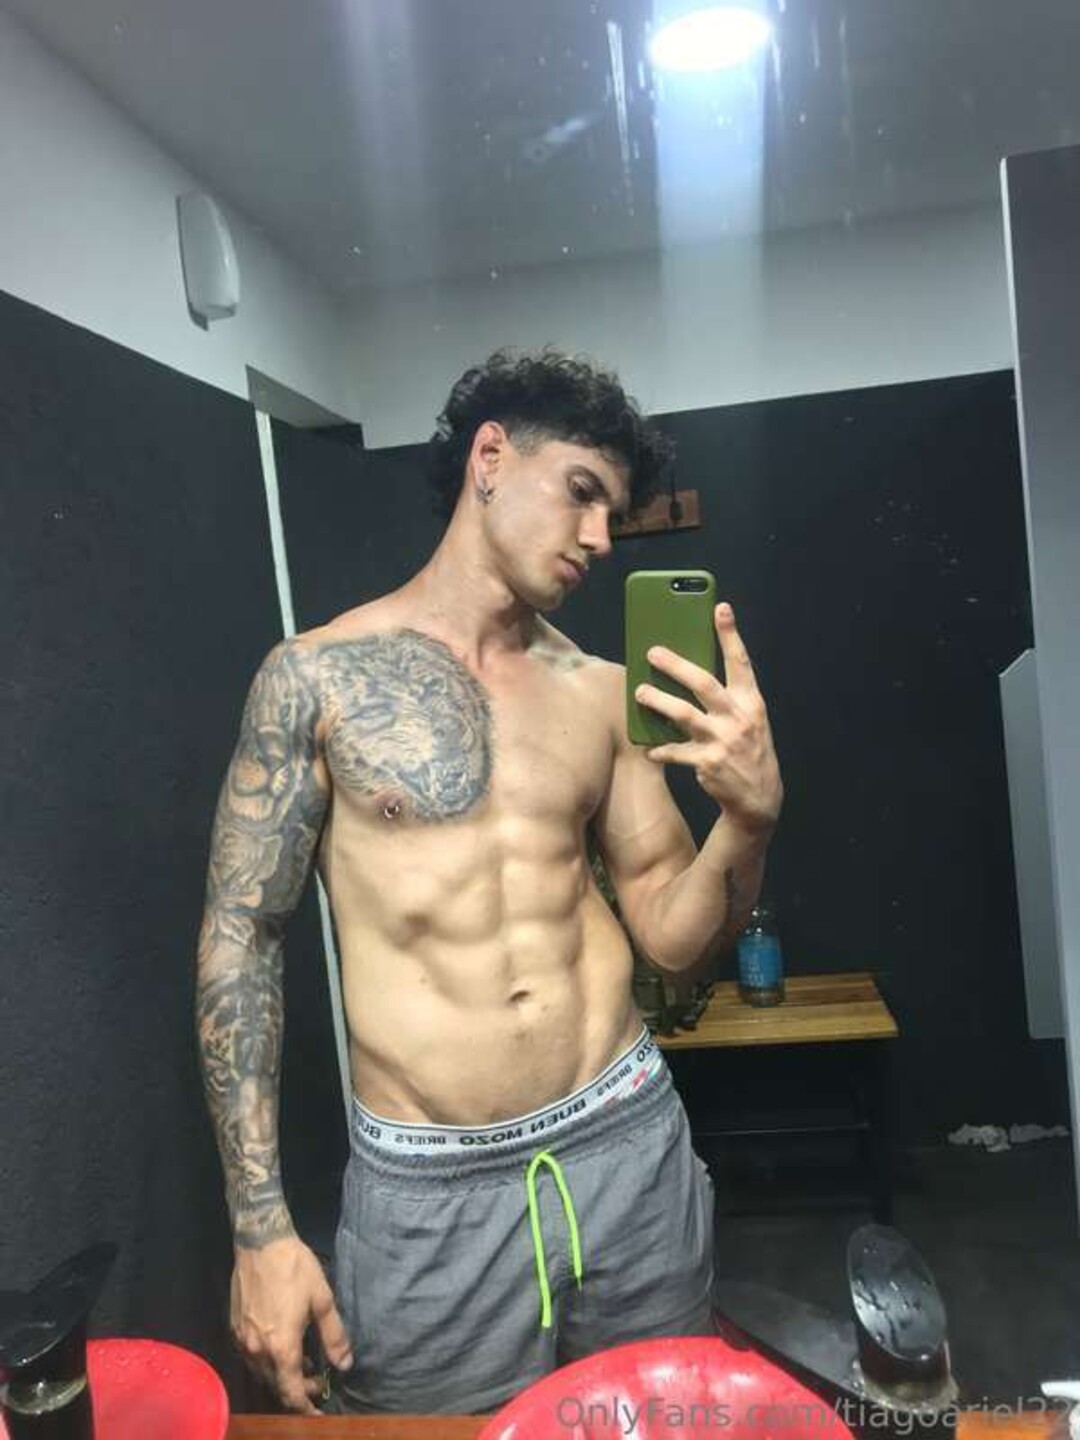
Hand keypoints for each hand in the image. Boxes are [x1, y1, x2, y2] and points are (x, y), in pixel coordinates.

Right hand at [230, 1236, 353, 1413]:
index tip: (319, 1413)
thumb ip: (334, 1337)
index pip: (291, 1393)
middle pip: (276, 1386)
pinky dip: (268, 1362)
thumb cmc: (296, 1268)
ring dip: (283, 1376)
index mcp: (281, 1346)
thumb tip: (344, 1365)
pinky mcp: (234, 1329)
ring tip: (304, 1364)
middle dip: (298, 1390)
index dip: (306, 1408)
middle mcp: (257, 1350)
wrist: (260, 1242)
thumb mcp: (323, 1300)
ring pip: (263, 1374)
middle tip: (319, 1380)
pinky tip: (282, 1348)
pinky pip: (252, 1358)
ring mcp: (242, 1341)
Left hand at [634, 602, 782, 833]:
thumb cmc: (748, 750)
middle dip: (676, 665)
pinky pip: (675, 752)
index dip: (730, 635)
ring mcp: (723, 741)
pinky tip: (649, 748)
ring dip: (658, 701)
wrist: (760, 799)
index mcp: (752, 703)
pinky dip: (661, 749)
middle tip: (652, 652)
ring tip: (639, 692)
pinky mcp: (707, 763)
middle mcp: (739, 718)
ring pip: (683, 714)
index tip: (720, 608)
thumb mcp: (749, 720)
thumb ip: (727, 699)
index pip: (741, 662)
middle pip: (704, 683)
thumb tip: (688, 673)